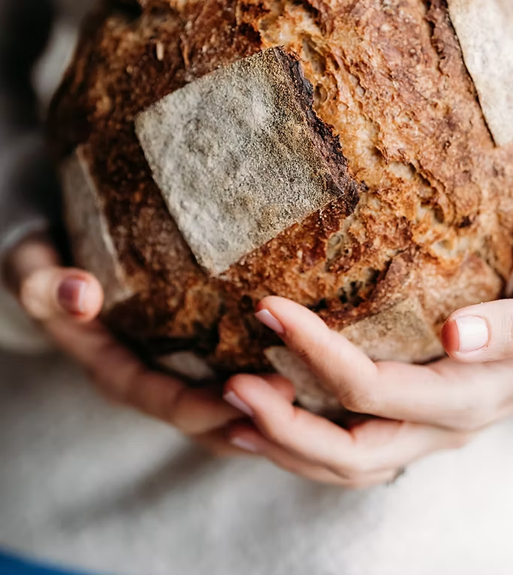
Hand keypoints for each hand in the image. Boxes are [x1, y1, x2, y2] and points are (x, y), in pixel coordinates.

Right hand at [3, 234, 293, 452]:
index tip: (241, 396)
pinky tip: (305, 362)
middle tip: (297, 393)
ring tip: (313, 390)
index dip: (199, 406)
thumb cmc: (46, 266)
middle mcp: (149, 378)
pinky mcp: (194, 352)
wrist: (57, 264)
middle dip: (248, 412)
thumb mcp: (32, 271)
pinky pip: (231, 375)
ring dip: (267, 404)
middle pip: (203, 414)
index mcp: (113, 371)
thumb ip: (47, 286)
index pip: (160, 400)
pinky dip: (264, 378)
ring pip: (224, 404)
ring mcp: (173, 369)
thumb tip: (81, 294)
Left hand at [223, 248, 512, 486]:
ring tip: (230, 407)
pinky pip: (353, 452)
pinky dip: (303, 443)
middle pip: (351, 451)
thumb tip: (459, 334)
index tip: (270, 308)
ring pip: (346, 466)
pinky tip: (262, 420)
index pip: (376, 389)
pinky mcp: (415, 423)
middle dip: (284, 422)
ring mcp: (427, 434)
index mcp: (471, 397)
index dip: (318, 354)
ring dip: (285, 443)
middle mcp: (443, 428)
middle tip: (230, 380)